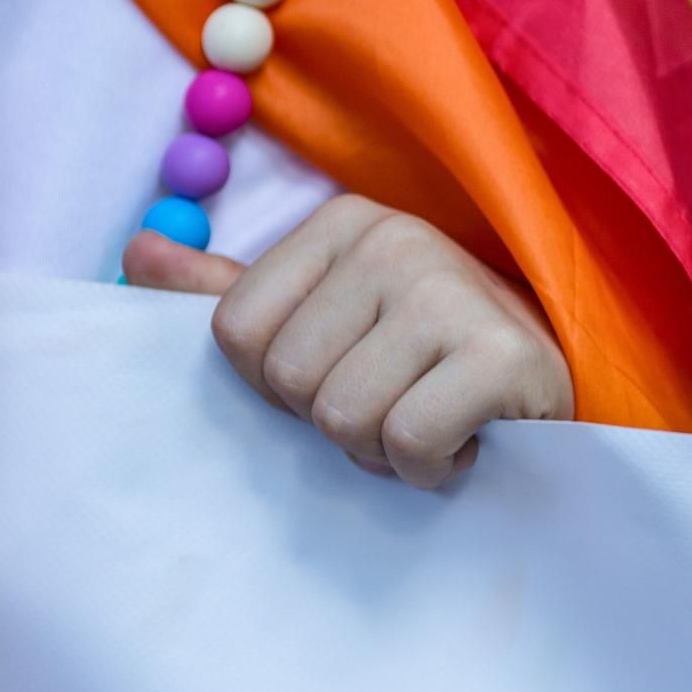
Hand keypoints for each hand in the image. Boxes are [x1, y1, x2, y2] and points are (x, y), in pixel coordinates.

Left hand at [123, 194, 571, 486]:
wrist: (554, 382)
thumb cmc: (428, 357)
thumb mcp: (329, 316)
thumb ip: (231, 294)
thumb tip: (136, 253)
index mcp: (343, 223)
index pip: (236, 334)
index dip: (278, 388)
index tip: (344, 376)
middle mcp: (396, 240)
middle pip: (290, 381)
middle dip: (335, 423)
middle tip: (396, 405)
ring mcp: (450, 291)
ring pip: (344, 418)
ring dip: (383, 452)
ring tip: (430, 422)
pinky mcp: (500, 353)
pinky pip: (409, 442)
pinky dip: (429, 468)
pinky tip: (465, 443)